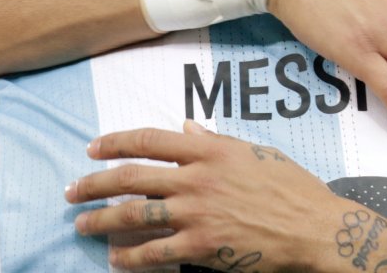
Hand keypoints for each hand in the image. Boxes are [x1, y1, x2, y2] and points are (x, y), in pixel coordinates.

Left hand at [66, 121, 346, 270]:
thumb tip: (187, 129)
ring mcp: (197, 213)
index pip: (149, 140)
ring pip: (134, 214)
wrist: (313, 226)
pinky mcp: (202, 247)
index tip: (93, 148)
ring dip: (101, 220)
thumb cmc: (291, 186)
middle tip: (72, 190)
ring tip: (82, 224)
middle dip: (93, 183)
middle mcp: (197, 178)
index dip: (115, 143)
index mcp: (210, 150)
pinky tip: (115, 258)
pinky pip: (154, 252)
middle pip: (131, 177)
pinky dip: (130, 255)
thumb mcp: (255, 151)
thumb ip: (216, 141)